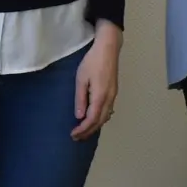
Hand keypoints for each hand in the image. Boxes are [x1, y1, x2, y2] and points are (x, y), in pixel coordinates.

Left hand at [72, 21, 121, 140]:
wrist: (108, 49)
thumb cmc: (92, 62)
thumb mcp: (81, 79)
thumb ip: (80, 98)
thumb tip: (79, 116)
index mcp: (100, 97)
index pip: (91, 120)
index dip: (82, 129)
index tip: (73, 134)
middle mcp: (109, 99)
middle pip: (99, 121)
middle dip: (88, 131)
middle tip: (76, 137)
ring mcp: (113, 96)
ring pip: (105, 117)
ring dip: (94, 126)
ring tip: (84, 131)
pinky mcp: (114, 92)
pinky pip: (108, 111)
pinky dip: (100, 119)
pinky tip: (94, 118)